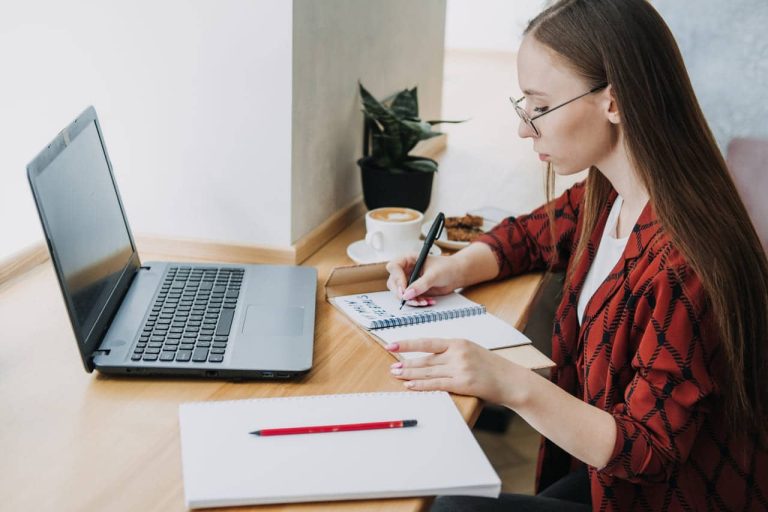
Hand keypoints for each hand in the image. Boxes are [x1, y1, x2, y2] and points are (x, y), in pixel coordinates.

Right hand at [385, 254, 462, 306]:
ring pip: (401, 293)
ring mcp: (409, 280)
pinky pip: (410, 298)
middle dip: (401, 293)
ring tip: (424, 302)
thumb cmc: (446, 268)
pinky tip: (428, 301)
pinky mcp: (414, 290)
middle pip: (393, 282)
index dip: (397, 279)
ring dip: (411, 300)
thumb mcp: (434, 275)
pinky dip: (417, 302)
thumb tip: (407, 294)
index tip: (404, 289)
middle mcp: (406, 269)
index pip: (394, 267)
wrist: (456, 274)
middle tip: (411, 300)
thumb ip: (420, 285)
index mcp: (408, 259)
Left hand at [386, 338, 531, 406]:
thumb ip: (452, 352)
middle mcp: (457, 353)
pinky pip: (436, 384)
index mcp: (458, 342)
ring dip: (410, 374)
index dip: (408, 344)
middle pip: (425, 359)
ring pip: (428, 371)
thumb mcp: (472, 351)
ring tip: (396, 374)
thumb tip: (430, 358)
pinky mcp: (463, 383)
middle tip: (392, 366)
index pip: (427, 342)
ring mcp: (460, 368)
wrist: (512, 380)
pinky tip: (410, 385)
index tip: (392, 344)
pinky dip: (421, 384)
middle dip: (406, 363)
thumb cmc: (492, 367)